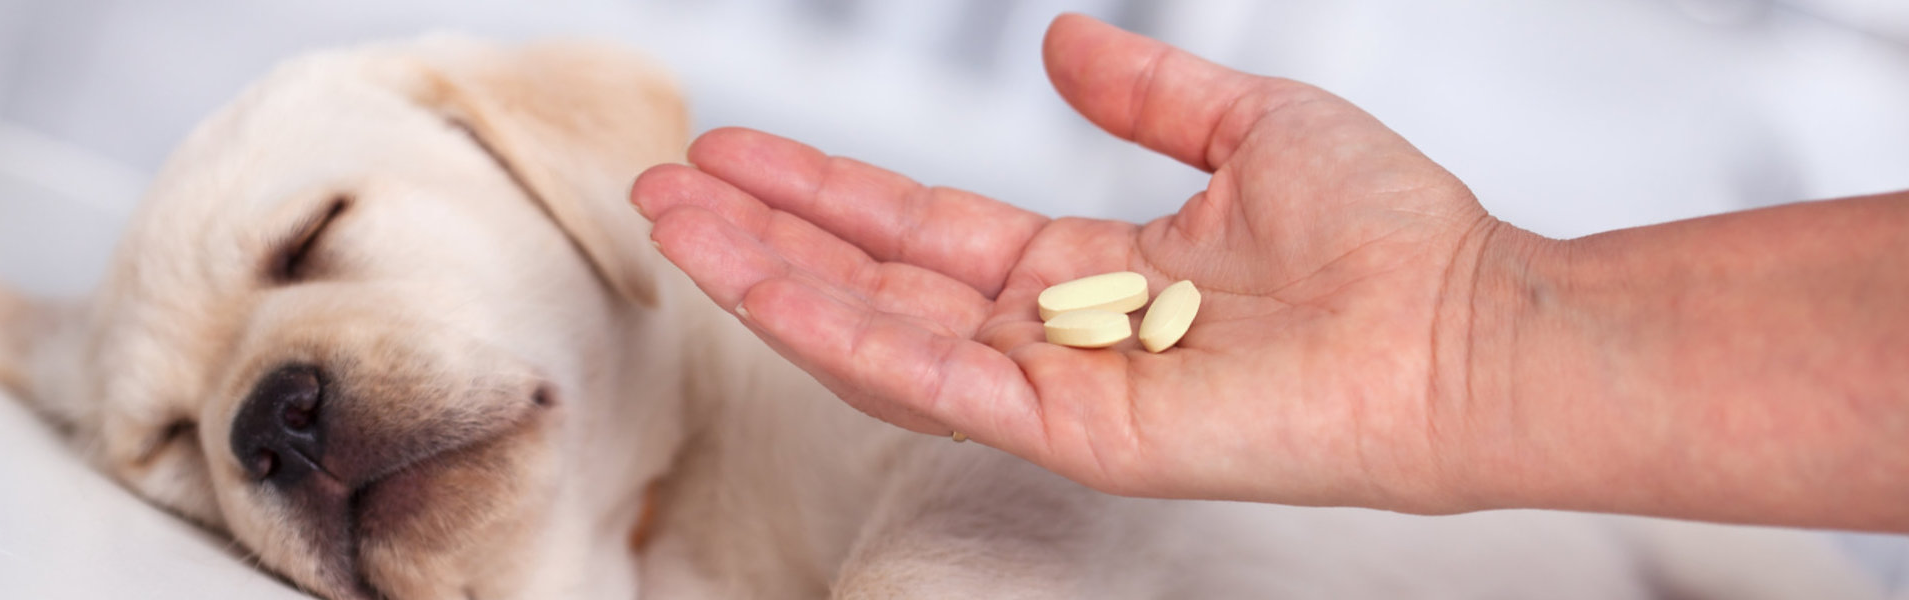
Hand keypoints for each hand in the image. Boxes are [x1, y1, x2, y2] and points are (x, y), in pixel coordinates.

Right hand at [632, 14, 1507, 510]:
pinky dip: (847, 334)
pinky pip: (940, 382)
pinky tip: (768, 287)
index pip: (923, 232)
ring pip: (883, 335)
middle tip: (665, 188)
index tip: (739, 149)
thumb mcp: (1249, 129)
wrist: (1466, 326)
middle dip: (768, 235)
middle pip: (877, 282)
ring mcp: (1057, 390)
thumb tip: (1059, 42)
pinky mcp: (1077, 432)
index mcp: (1085, 272)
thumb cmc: (1390, 239)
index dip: (826, 192)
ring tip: (678, 226)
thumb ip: (1149, 92)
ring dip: (773, 280)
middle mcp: (1054, 335)